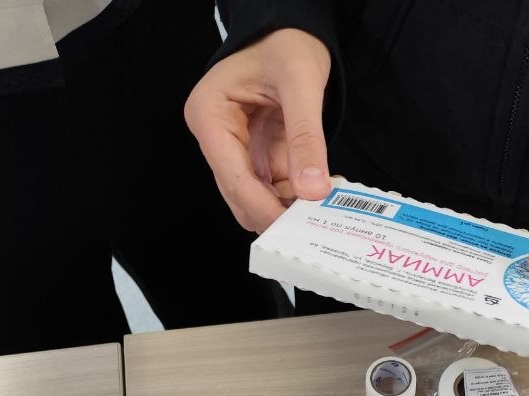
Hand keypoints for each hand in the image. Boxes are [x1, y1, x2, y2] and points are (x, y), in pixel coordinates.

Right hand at [185, 29, 331, 232]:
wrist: (291, 32)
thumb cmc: (286, 43)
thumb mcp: (301, 83)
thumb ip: (306, 137)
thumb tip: (313, 189)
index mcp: (209, 114)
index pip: (232, 177)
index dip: (262, 208)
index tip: (292, 231)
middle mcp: (215, 136)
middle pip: (239, 195)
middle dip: (273, 213)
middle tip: (310, 229)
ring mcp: (235, 149)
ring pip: (254, 198)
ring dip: (285, 209)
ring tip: (319, 212)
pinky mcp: (254, 156)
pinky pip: (271, 189)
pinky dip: (293, 197)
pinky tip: (316, 196)